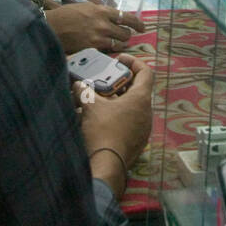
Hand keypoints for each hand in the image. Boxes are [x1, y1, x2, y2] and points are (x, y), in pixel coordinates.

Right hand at [46, 2, 144, 53]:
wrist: (51, 27)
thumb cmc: (66, 15)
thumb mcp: (85, 7)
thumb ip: (100, 11)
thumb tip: (113, 15)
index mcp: (101, 10)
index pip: (127, 16)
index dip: (137, 22)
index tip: (141, 26)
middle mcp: (103, 24)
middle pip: (125, 32)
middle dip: (127, 35)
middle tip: (125, 36)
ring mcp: (98, 38)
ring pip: (119, 44)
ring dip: (120, 44)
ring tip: (116, 43)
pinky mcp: (92, 49)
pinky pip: (108, 51)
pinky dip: (109, 50)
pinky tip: (105, 49)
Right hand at [79, 53, 154, 198]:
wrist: (106, 165)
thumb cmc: (101, 130)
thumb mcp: (90, 106)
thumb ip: (84, 90)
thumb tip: (78, 85)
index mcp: (140, 99)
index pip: (146, 72)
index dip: (134, 62)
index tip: (120, 60)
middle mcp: (147, 112)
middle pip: (139, 89)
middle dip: (121, 82)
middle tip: (106, 79)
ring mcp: (144, 128)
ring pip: (134, 106)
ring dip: (119, 99)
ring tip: (101, 98)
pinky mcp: (137, 141)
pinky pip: (131, 121)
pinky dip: (119, 114)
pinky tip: (102, 117)